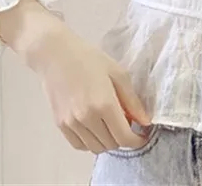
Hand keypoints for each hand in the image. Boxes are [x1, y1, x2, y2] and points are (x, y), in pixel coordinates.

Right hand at [27, 22, 150, 152]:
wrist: (56, 55)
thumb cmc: (89, 59)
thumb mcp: (118, 73)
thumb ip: (133, 101)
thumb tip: (145, 122)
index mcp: (104, 104)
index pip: (124, 137)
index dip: (137, 141)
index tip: (142, 135)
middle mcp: (87, 118)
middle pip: (111, 145)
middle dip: (123, 138)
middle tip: (126, 123)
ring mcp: (71, 123)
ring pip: (96, 148)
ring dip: (107, 141)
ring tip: (110, 124)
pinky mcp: (60, 124)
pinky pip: (79, 145)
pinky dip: (91, 142)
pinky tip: (95, 127)